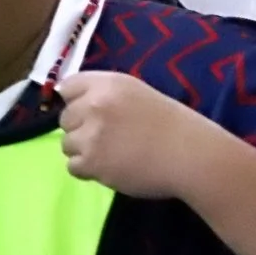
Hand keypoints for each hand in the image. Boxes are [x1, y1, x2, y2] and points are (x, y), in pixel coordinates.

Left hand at [56, 71, 225, 199]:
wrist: (191, 155)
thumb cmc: (171, 124)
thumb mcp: (136, 93)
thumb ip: (104, 94)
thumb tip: (72, 101)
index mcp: (106, 84)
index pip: (68, 87)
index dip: (77, 102)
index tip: (91, 114)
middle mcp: (93, 105)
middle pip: (65, 118)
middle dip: (81, 128)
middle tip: (108, 138)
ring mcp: (90, 135)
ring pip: (66, 144)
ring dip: (84, 151)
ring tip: (112, 155)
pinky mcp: (92, 163)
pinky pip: (73, 167)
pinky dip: (88, 170)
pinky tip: (111, 168)